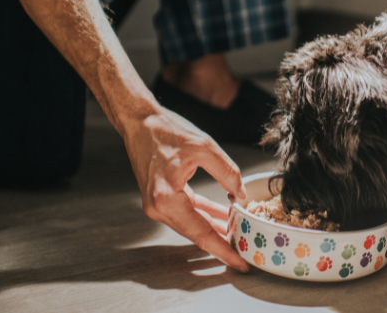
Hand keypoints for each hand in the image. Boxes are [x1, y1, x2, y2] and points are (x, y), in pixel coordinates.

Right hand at [122, 107, 249, 272]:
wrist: (140, 123)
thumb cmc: (165, 131)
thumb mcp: (204, 147)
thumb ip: (227, 172)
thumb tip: (240, 195)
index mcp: (167, 198)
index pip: (201, 233)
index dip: (223, 250)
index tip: (241, 264)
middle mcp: (158, 208)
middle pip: (196, 233)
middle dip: (223, 242)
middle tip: (247, 249)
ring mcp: (157, 206)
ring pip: (192, 225)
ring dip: (215, 228)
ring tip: (240, 232)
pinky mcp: (160, 199)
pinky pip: (187, 213)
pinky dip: (204, 215)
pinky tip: (223, 216)